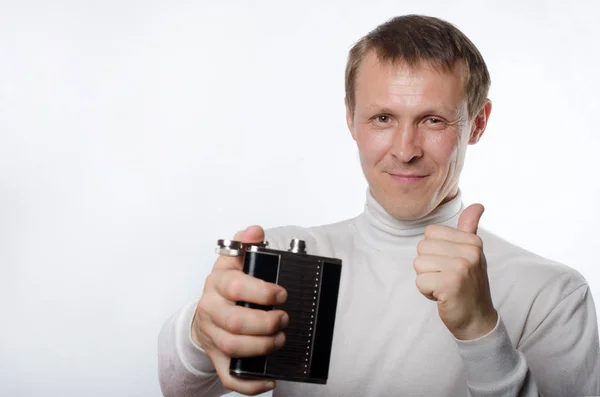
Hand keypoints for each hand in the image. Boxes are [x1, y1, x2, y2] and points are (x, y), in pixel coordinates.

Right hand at [192, 226, 288, 394]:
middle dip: (265, 322)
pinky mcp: (217, 357)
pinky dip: (249, 383)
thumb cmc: (226, 288)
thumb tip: (255, 230)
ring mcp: (212, 335)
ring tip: (280, 340)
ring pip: (232, 347)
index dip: (261, 291)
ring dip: (261, 347)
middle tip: (284, 319)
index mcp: (217, 283)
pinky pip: (229, 376)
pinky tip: (269, 378)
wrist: (205, 313)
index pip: (236, 286)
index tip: (282, 294)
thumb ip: (245, 245)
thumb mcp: (234, 262)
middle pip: (234, 321)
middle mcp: (211, 309)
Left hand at [413, 204, 497, 339]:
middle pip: (422, 248)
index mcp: (472, 241)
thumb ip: (469, 228)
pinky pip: (419, 281)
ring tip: (445, 286)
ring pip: (418, 264)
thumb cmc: (469, 284)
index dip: (434, 251)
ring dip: (427, 279)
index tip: (450, 264)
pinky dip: (426, 292)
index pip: (430, 233)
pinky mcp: (450, 284)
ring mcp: (461, 267)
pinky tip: (443, 296)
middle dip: (428, 266)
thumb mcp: (472, 253)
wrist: (477, 319)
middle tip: (447, 278)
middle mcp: (469, 252)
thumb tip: (478, 205)